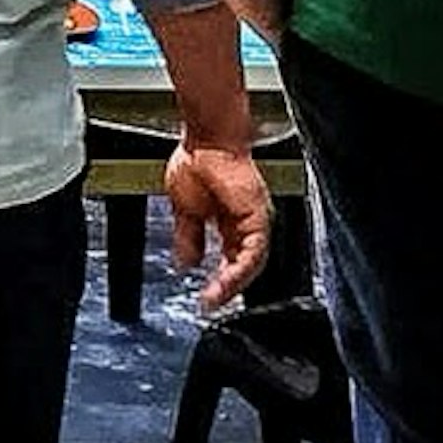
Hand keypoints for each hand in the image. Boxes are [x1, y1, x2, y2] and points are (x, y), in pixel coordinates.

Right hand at [165, 140, 274, 311]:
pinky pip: (254, 252)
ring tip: (215, 298)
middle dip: (226, 289)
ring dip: (233, 284)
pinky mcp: (258, 216)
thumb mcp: (184, 209)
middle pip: (244, 267)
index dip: (219, 281)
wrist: (206, 138)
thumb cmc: (198, 159)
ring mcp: (256, 220)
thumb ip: (188, 238)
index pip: (231, 260)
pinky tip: (224, 280)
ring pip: (252, 264)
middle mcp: (248, 224)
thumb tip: (185, 262)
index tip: (204, 298)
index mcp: (231, 222)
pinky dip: (240, 269)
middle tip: (210, 305)